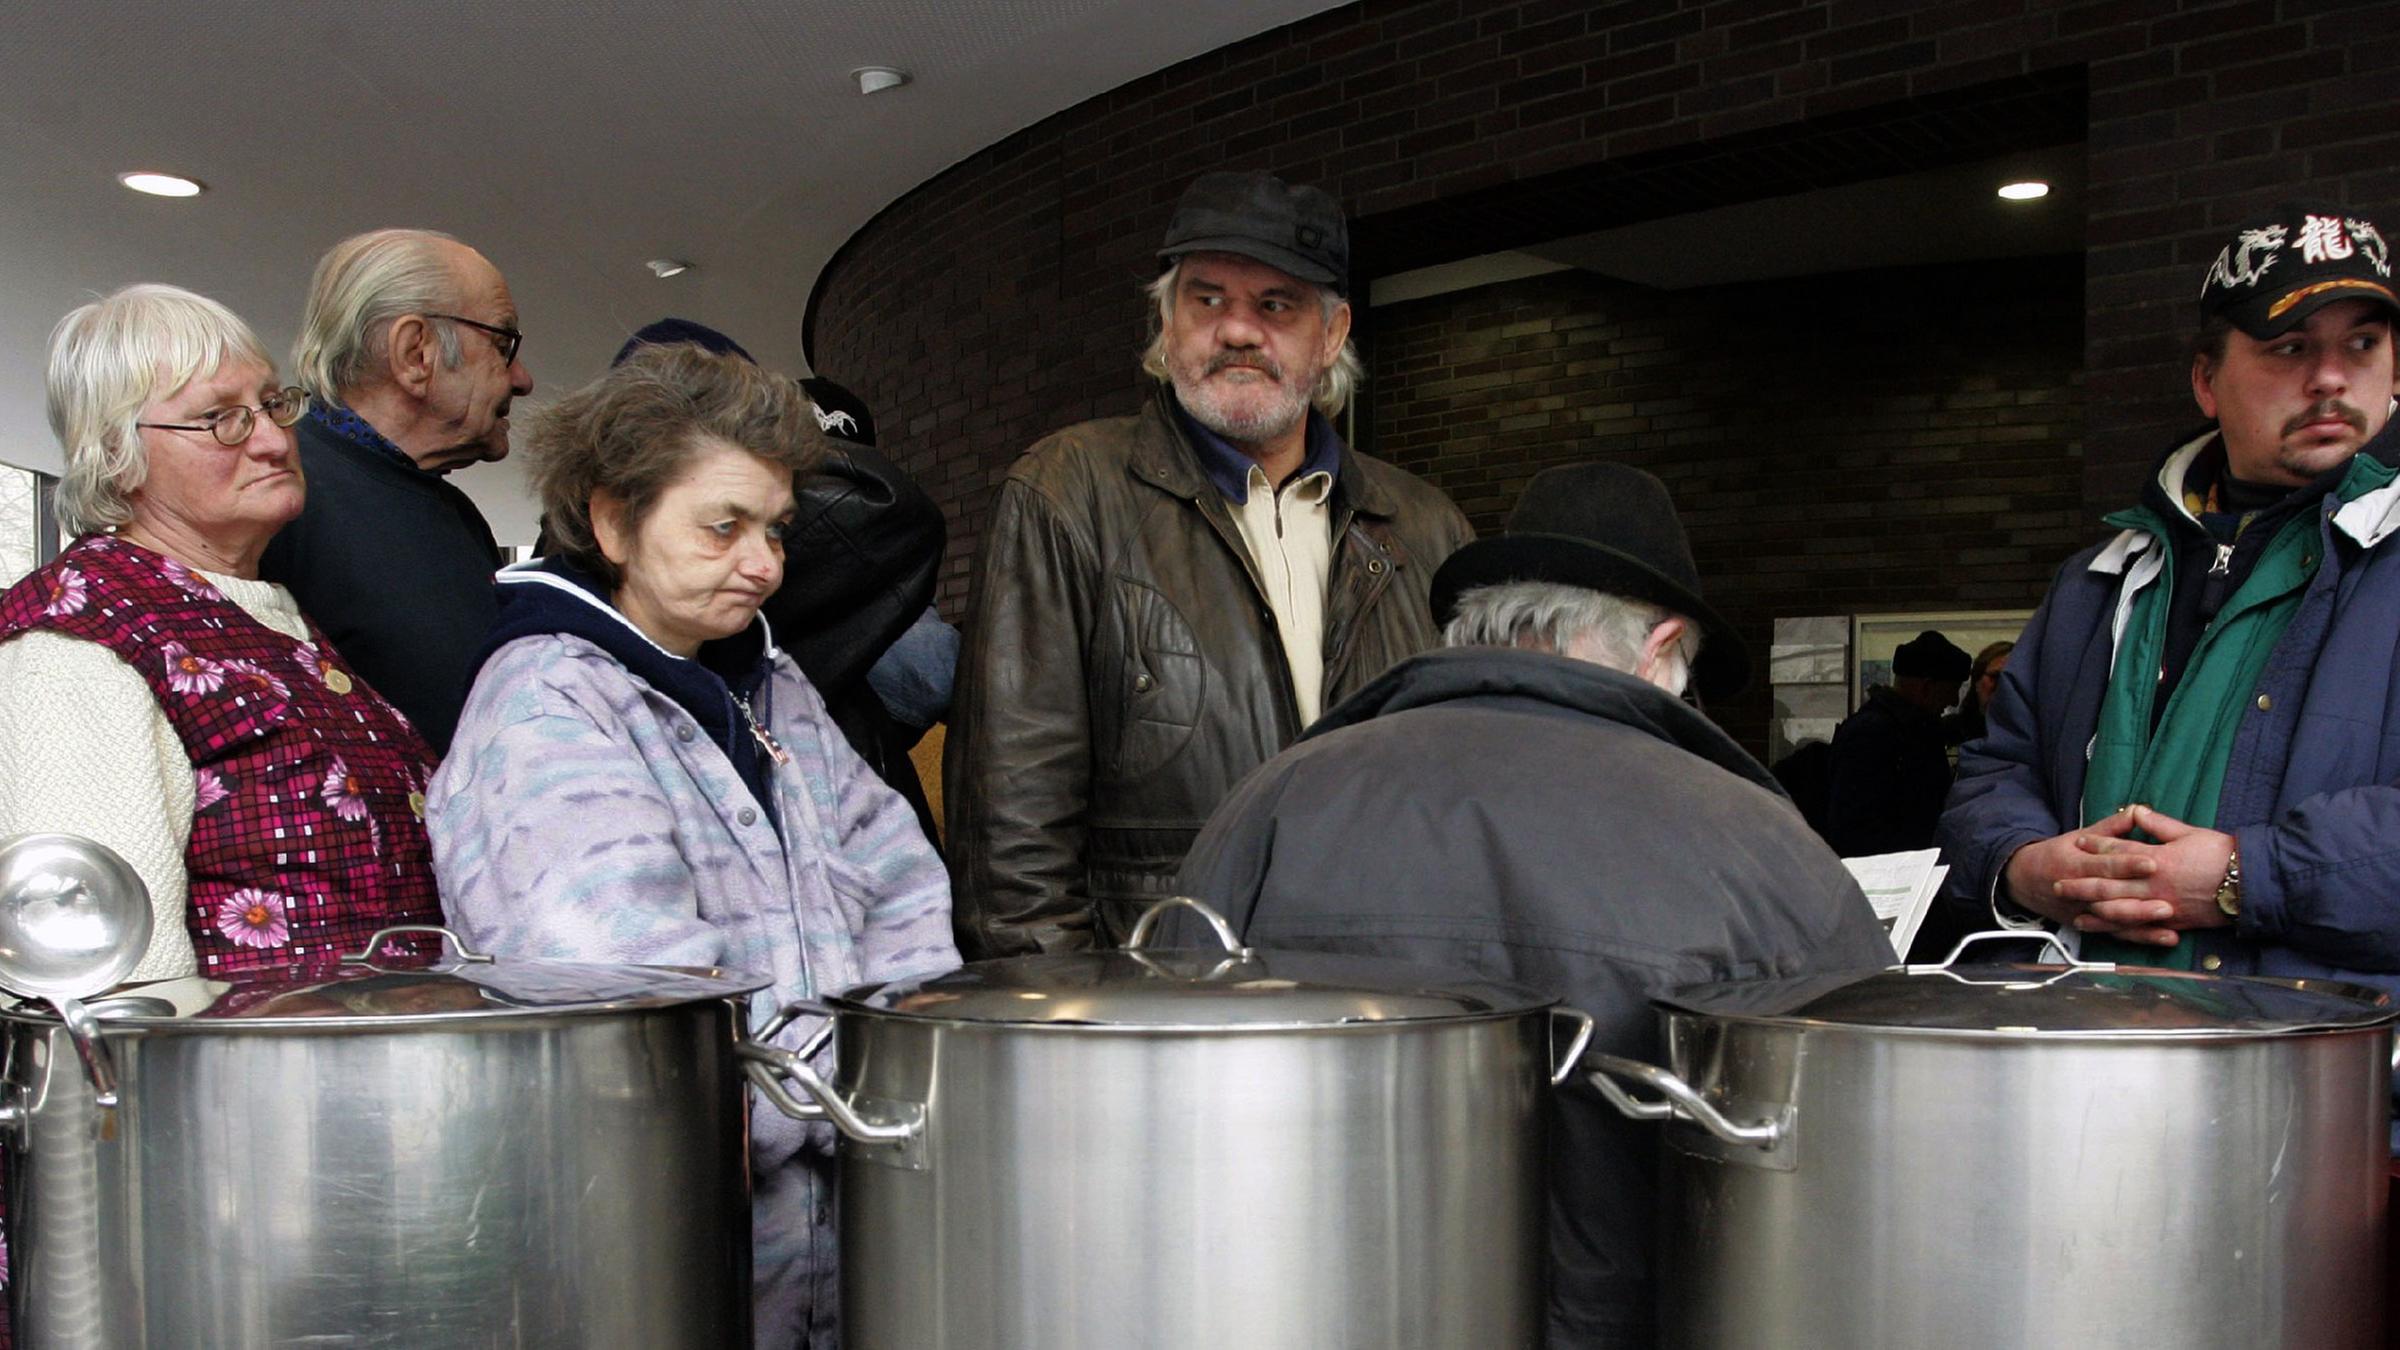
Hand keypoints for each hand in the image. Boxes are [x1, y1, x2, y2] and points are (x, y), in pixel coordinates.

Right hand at [2001, 805, 2235, 947]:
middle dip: (2140, 900)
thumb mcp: (2080, 836)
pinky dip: (2141, 937)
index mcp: (2076, 864)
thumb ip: (2111, 827)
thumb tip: (2138, 811)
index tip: (2153, 863)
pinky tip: (2164, 936)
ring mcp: (2083, 911)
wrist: (2024, 880)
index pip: (2106, 865)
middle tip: (2168, 902)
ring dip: (2142, 922)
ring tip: (2168, 921)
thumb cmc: (2057, 855)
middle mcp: (2079, 891)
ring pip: (2114, 919)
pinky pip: (2117, 934)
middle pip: (2111, 897)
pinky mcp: (2090, 925)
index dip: (2128, 864)